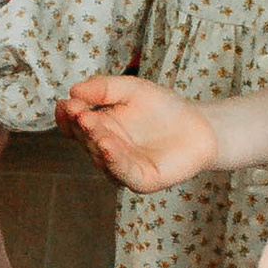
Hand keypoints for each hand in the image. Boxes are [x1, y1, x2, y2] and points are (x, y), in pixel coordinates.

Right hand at [62, 74, 219, 193]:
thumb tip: (74, 90)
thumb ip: (105, 88)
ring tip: (91, 125)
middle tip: (80, 112)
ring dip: (94, 141)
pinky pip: (122, 172)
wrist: (200, 126)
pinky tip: (106, 146)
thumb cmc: (164, 108)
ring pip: (101, 156)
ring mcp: (121, 166)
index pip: (74, 124)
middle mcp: (105, 149)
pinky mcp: (140, 180)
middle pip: (85, 139)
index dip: (68, 115)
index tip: (68, 104)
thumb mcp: (132, 89)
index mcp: (99, 127)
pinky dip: (113, 160)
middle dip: (81, 126)